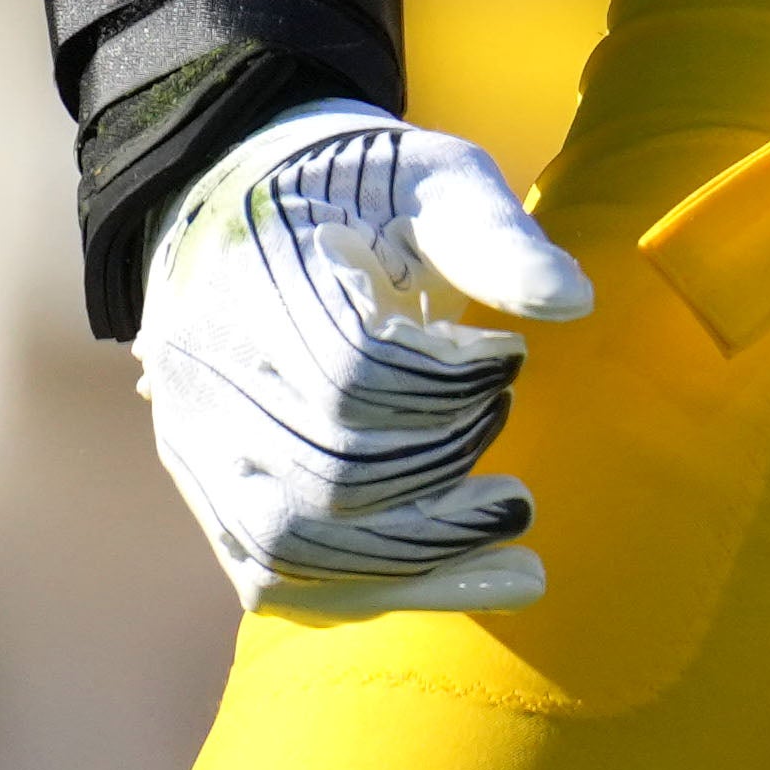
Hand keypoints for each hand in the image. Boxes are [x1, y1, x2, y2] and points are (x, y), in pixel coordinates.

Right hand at [135, 104, 595, 614]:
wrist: (244, 202)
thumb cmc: (361, 190)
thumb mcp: (434, 177)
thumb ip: (495, 234)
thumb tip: (573, 300)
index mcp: (256, 277)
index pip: (354, 371)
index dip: (448, 383)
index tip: (508, 359)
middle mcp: (205, 371)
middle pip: (326, 473)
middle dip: (442, 475)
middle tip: (513, 453)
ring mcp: (196, 439)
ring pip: (290, 548)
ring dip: (417, 561)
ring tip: (518, 539)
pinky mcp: (208, 490)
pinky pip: (272, 575)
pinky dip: (371, 592)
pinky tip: (466, 583)